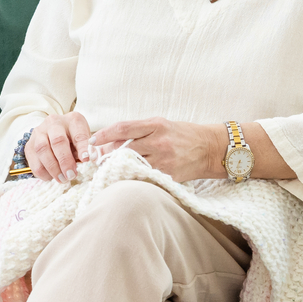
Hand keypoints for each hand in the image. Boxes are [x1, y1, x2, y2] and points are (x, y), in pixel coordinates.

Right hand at [25, 112, 93, 182]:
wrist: (55, 134)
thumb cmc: (73, 139)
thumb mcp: (83, 141)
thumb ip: (85, 150)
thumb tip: (88, 160)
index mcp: (72, 120)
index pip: (78, 133)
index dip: (83, 147)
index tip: (86, 159)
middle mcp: (53, 122)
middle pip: (58, 141)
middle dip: (65, 161)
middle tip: (71, 175)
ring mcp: (39, 132)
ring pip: (42, 150)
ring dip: (52, 168)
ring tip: (62, 179)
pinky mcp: (29, 145)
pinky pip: (33, 160)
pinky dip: (42, 172)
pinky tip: (51, 177)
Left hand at [88, 118, 227, 181]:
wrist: (209, 148)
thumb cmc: (182, 135)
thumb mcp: (162, 124)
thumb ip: (139, 130)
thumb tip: (112, 140)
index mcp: (156, 125)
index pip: (124, 128)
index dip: (104, 134)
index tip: (92, 140)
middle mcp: (159, 142)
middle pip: (124, 149)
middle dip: (107, 155)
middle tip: (97, 159)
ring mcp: (164, 160)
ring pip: (132, 165)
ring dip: (117, 167)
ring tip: (109, 168)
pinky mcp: (168, 175)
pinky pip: (144, 177)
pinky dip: (133, 177)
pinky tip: (126, 177)